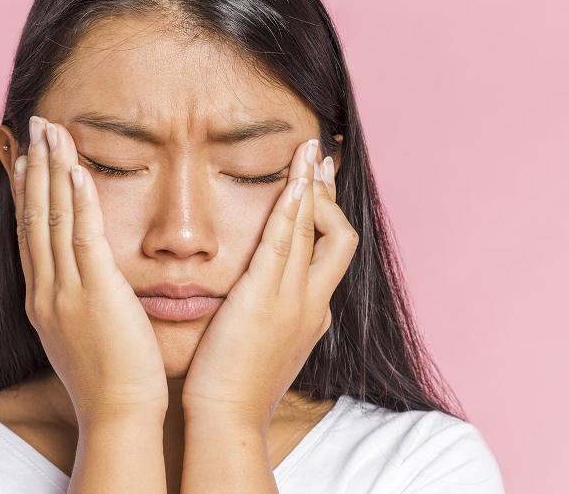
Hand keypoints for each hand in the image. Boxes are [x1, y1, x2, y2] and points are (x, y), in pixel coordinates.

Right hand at [11, 115, 167, 426]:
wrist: (117, 414)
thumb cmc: (108, 380)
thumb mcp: (81, 335)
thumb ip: (78, 303)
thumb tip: (84, 284)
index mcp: (42, 300)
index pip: (30, 234)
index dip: (28, 192)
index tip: (29, 158)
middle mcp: (46, 290)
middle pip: (34, 217)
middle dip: (35, 167)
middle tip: (36, 126)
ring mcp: (66, 291)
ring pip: (54, 219)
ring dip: (53, 170)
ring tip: (53, 130)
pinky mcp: (96, 294)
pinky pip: (84, 237)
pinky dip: (78, 200)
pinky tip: (78, 170)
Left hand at [180, 138, 356, 427]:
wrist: (229, 418)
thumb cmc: (237, 387)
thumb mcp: (267, 346)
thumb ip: (271, 318)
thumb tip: (263, 300)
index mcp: (313, 314)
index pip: (331, 254)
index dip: (329, 216)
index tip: (320, 188)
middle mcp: (312, 302)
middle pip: (339, 236)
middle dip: (331, 194)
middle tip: (321, 159)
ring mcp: (293, 299)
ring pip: (316, 231)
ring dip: (314, 186)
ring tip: (309, 151)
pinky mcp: (265, 297)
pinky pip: (285, 242)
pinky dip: (293, 208)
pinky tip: (293, 180)